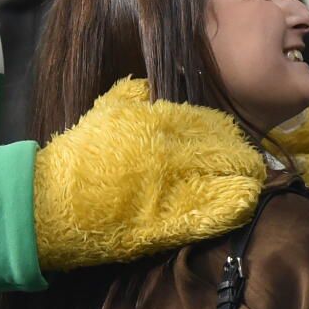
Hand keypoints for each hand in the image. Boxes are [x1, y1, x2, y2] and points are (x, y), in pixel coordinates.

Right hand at [33, 78, 263, 271]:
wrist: (55, 200)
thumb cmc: (80, 153)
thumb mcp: (107, 109)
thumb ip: (134, 94)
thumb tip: (153, 87)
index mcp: (159, 120)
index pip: (211, 122)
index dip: (229, 133)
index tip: (237, 139)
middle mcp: (173, 150)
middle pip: (225, 150)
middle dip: (243, 156)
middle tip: (253, 163)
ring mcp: (174, 186)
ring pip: (225, 178)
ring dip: (245, 179)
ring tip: (254, 181)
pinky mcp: (169, 221)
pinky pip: (212, 212)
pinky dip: (234, 206)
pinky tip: (245, 202)